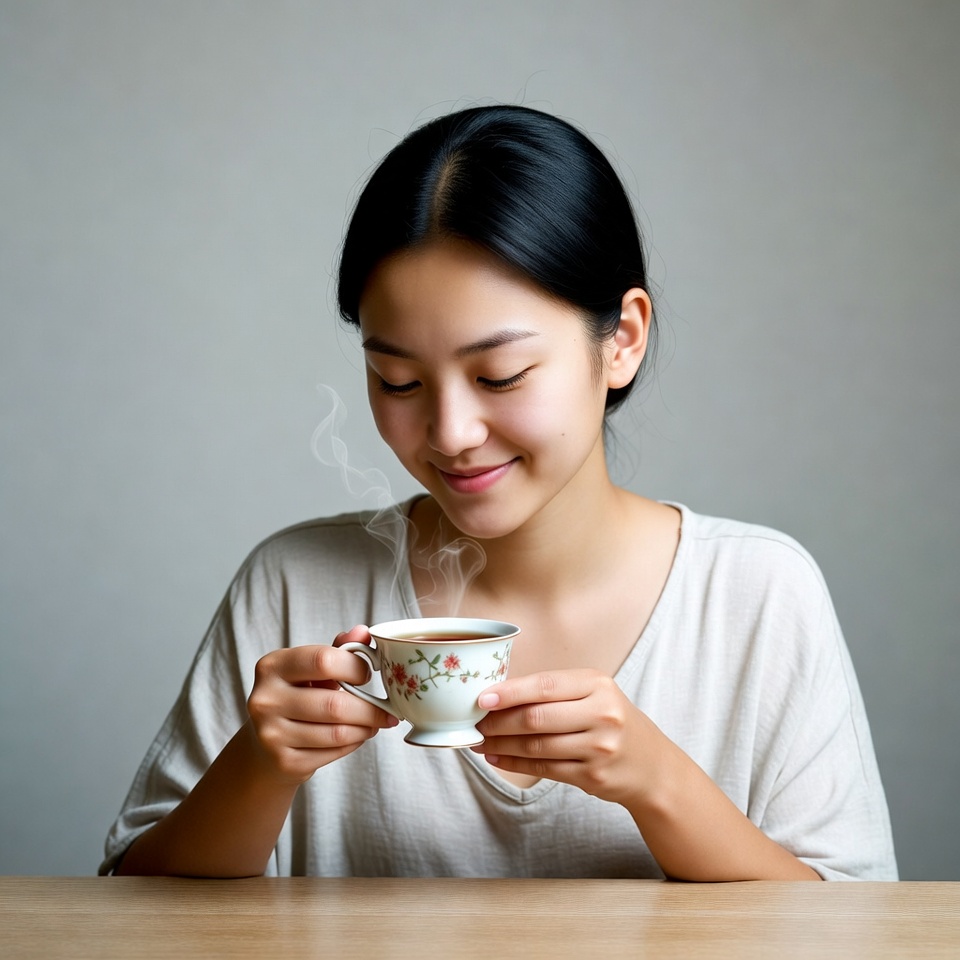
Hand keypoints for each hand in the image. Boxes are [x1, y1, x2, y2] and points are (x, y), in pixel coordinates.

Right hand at [245, 625, 397, 784]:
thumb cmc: (294, 698)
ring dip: (366, 728)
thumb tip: (363, 631)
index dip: (355, 667)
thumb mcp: (308, 670)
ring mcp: (271, 734)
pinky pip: (333, 752)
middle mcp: (266, 699)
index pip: (323, 660)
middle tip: (387, 709)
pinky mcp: (284, 761)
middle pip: (334, 704)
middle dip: (370, 708)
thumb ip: (336, 650)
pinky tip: (357, 735)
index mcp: (272, 666)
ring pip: (337, 732)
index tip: (368, 674)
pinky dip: (353, 743)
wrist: (263, 747)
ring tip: (375, 722)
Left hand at [474, 669, 661, 804]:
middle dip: (498, 721)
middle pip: (536, 717)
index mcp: (598, 685)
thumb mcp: (594, 695)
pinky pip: (543, 768)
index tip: (482, 697)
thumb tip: (498, 694)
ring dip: (501, 743)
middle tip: (475, 722)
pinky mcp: (592, 776)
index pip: (545, 686)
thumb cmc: (612, 721)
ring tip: (479, 740)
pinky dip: (514, 762)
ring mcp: (599, 747)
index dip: (510, 692)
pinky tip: (496, 757)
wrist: (652, 766)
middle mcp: (602, 714)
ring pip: (536, 746)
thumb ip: (554, 692)